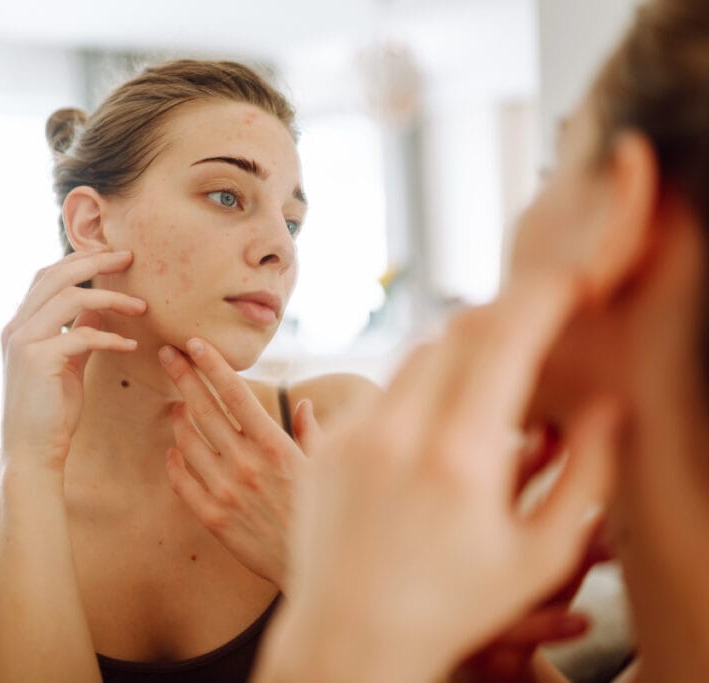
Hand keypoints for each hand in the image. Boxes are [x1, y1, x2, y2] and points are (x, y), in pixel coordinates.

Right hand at [0, 249, 146, 472]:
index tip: (113, 256)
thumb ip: (77, 334)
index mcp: (19, 326)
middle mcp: (16, 328)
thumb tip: (97, 309)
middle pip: (56, 275)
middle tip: (130, 257)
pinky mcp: (38, 361)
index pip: (47, 276)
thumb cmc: (51, 412)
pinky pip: (81, 335)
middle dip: (96, 261)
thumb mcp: (67, 364)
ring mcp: (23, 342)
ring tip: (141, 306)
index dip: (79, 260)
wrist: (32, 453)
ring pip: (70, 298)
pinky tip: (130, 345)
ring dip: (111, 298)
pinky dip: (110, 336)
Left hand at [158, 337, 318, 588]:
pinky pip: (183, 482)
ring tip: (175, 404)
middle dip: (183, 376)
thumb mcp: (326, 468)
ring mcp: (227, 492)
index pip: (236, 394)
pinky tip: (173, 451)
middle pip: (204, 410)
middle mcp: (247, 464)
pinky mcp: (214, 518)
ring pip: (187, 442)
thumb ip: (311, 432)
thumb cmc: (326, 515)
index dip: (213, 365)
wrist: (318, 573)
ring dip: (177, 417)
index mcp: (276, 446)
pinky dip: (174, 462)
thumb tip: (303, 404)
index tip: (195, 343)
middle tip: (166, 354)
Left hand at [258, 274, 621, 682]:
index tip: (567, 282)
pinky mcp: (326, 446)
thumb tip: (609, 407)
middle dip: (504, 314)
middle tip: (534, 323)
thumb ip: (586, 475)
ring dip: (459, 351)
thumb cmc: (453, 607)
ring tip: (488, 380)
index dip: (541, 297)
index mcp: (459, 460)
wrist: (351, 636)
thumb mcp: (539, 555)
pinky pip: (380, 390)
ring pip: (415, 355)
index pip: (503, 341)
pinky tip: (435, 422)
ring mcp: (353, 436)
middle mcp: (398, 435)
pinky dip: (418, 387)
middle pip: (457, 331)